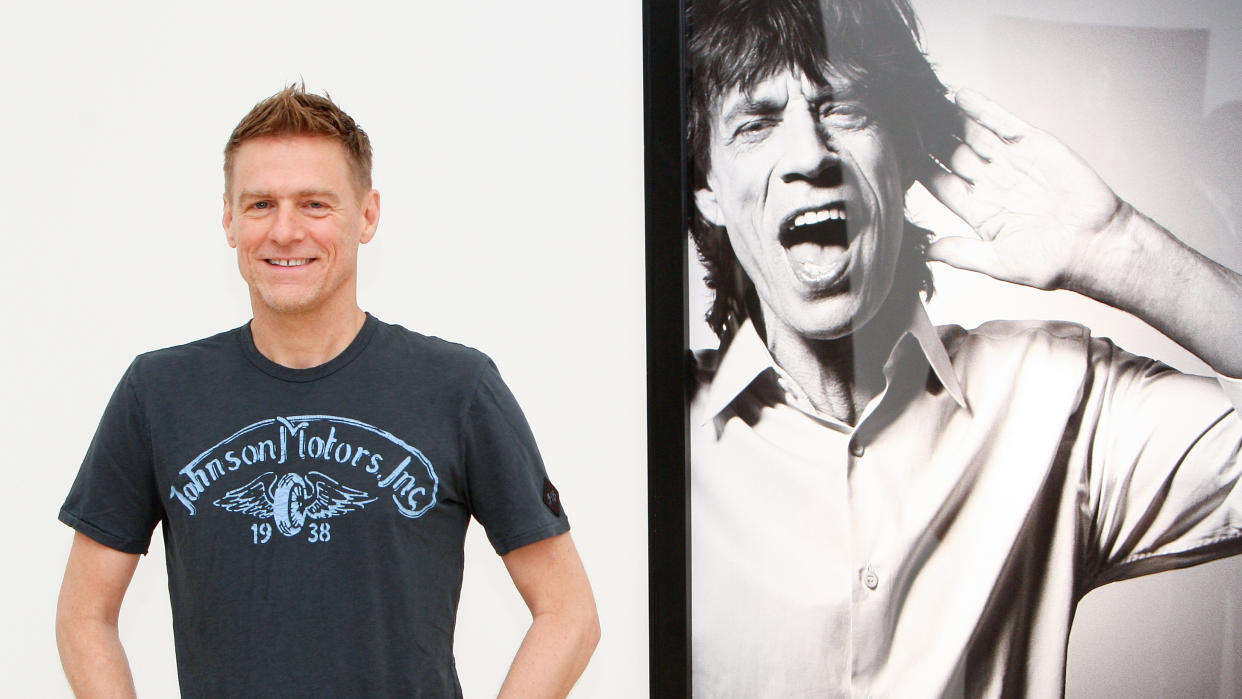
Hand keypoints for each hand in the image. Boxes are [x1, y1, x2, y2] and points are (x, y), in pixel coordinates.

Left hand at [922, 89, 1128, 291]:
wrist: (1097, 245)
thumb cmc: (1052, 262)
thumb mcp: (998, 262)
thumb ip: (962, 253)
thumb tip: (926, 251)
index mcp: (979, 210)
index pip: (940, 183)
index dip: (919, 168)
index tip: (894, 154)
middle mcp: (992, 183)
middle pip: (951, 154)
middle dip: (928, 138)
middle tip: (902, 120)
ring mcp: (1012, 162)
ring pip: (972, 134)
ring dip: (948, 119)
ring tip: (922, 102)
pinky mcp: (1034, 145)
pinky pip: (1003, 122)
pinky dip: (982, 109)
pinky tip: (959, 96)